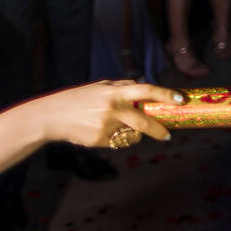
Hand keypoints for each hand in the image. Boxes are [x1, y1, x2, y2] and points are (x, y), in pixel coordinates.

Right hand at [31, 80, 183, 147]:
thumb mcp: (99, 88)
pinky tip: (97, 131)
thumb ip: (122, 88)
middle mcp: (112, 108)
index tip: (180, 99)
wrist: (50, 117)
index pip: (146, 90)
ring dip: (130, 133)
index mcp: (114, 92)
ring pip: (132, 134)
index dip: (165, 94)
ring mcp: (106, 125)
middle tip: (168, 135)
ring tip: (112, 126)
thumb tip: (144, 88)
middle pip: (144, 122)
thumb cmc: (78, 100)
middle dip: (158, 130)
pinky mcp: (100, 140)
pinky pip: (117, 141)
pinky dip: (113, 138)